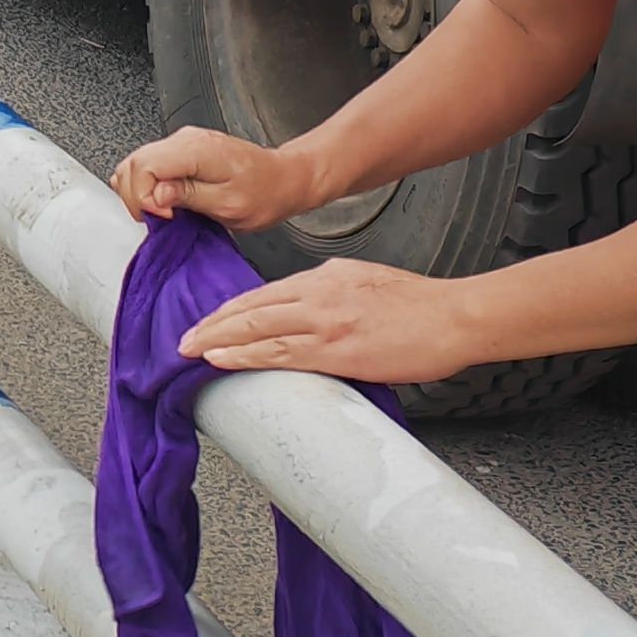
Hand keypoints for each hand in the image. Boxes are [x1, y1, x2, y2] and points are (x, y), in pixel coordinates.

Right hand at [112, 125, 319, 228]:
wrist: (283, 179)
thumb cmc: (264, 193)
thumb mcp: (229, 205)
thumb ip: (188, 196)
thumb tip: (155, 196)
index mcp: (197, 150)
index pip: (143, 166)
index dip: (144, 196)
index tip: (164, 216)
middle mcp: (186, 140)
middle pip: (133, 162)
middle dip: (136, 196)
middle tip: (159, 218)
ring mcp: (182, 142)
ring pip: (136, 162)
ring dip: (139, 191)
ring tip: (163, 211)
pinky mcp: (182, 150)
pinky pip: (149, 164)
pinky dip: (147, 185)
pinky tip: (163, 200)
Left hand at [179, 256, 488, 386]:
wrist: (453, 317)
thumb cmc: (417, 304)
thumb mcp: (365, 281)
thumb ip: (330, 290)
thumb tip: (305, 306)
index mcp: (324, 276)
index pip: (264, 293)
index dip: (231, 309)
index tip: (208, 320)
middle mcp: (317, 295)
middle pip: (251, 308)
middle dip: (213, 325)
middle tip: (184, 338)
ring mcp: (324, 322)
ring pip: (256, 329)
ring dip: (218, 341)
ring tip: (190, 352)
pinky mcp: (336, 351)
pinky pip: (280, 354)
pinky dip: (245, 356)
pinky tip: (223, 360)